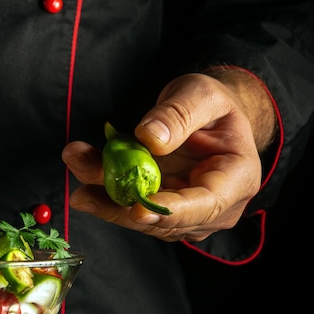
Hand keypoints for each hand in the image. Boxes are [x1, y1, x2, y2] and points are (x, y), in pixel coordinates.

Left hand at [62, 70, 275, 241]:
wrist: (207, 116)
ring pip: (141, 217)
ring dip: (104, 198)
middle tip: (83, 191)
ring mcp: (185, 213)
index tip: (137, 209)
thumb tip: (150, 139)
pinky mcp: (159, 210)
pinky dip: (102, 189)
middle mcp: (214, 206)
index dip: (169, 211)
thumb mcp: (201, 94)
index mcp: (236, 179)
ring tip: (77, 163)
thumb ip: (179, 114)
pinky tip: (82, 165)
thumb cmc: (212, 106)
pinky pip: (129, 207)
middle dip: (120, 206)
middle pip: (164, 220)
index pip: (205, 205)